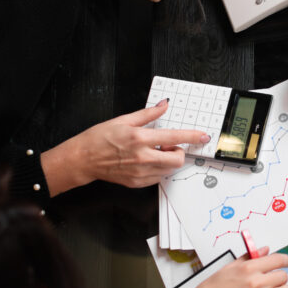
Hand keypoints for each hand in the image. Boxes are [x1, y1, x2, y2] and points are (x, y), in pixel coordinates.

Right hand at [41, 101, 208, 194]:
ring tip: (152, 152)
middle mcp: (142, 157)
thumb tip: (163, 105)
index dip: (192, 136)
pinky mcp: (137, 183)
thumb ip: (147, 114)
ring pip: (169, 169)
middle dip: (179, 152)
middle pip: (178, 159)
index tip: (203, 136)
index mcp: (140, 138)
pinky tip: (145, 161)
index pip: (174, 137)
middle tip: (167, 146)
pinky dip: (158, 169)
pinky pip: (158, 177)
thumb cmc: (99, 138)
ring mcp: (140, 172)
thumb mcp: (123, 120)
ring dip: (168, 160)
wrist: (83, 159)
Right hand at [163, 252, 287, 287]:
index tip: (284, 263)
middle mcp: (256, 283)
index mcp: (247, 269)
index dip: (284, 261)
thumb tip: (264, 251)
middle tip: (273, 282)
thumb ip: (248, 258)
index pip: (278, 260)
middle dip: (280, 278)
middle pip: (284, 276)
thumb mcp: (227, 268)